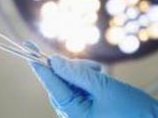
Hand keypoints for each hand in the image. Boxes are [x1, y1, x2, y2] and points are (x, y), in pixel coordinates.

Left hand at [31, 55, 157, 117]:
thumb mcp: (103, 87)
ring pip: (68, 79)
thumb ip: (76, 73)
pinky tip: (101, 79)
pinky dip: (87, 77)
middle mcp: (71, 111)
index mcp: (72, 112)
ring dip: (83, 72)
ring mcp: (77, 108)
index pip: (51, 83)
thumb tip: (54, 60)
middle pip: (59, 79)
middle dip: (73, 69)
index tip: (26, 46)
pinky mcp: (84, 104)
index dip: (38, 63)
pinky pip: (77, 84)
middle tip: (94, 68)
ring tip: (101, 75)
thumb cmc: (131, 109)